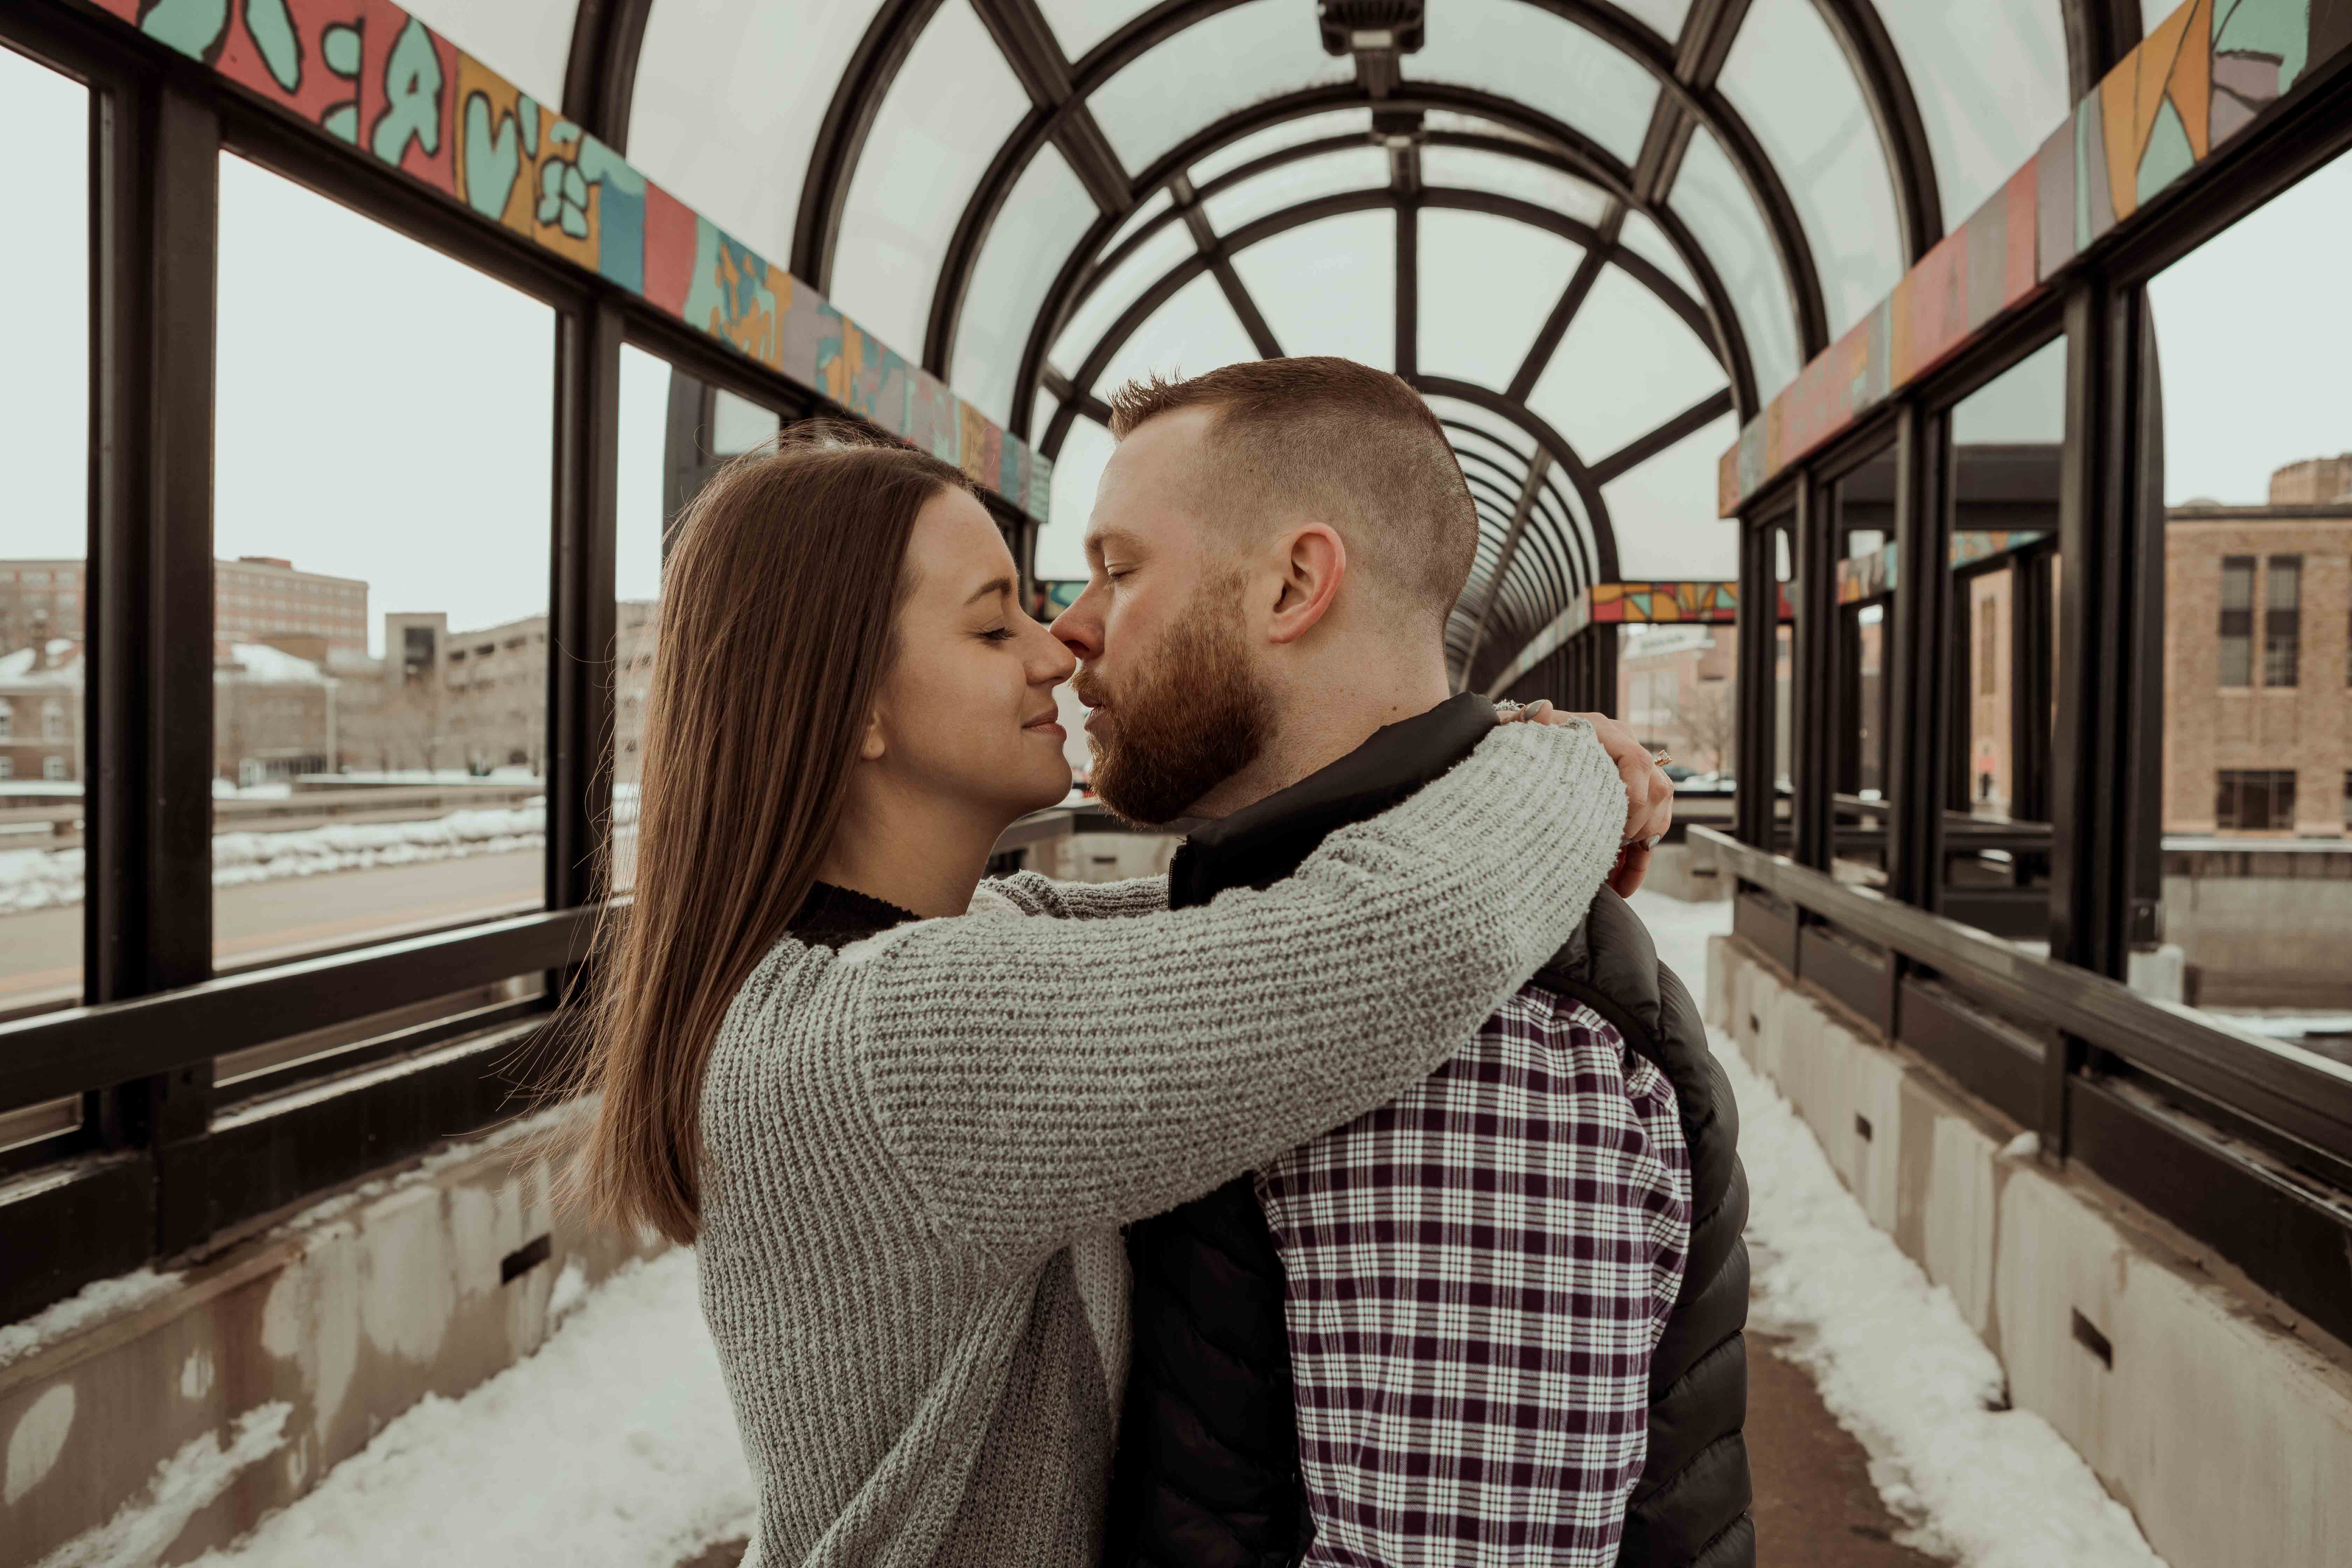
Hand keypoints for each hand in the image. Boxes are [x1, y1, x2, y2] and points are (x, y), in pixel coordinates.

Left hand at [1496, 700, 1672, 895]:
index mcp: (1601, 732)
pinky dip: (1637, 862)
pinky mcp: (1629, 802)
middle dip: (1639, 828)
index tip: (1621, 826)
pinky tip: (1620, 886)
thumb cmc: (1521, 742)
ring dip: (1641, 848)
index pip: (1636, 759)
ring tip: (1612, 876)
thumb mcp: (1517, 733)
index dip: (1635, 793)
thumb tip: (1542, 710)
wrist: (1523, 751)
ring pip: (1658, 813)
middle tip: (1611, 852)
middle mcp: (1623, 749)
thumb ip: (1525, 723)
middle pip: (1657, 789)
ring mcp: (1630, 775)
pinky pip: (1646, 833)